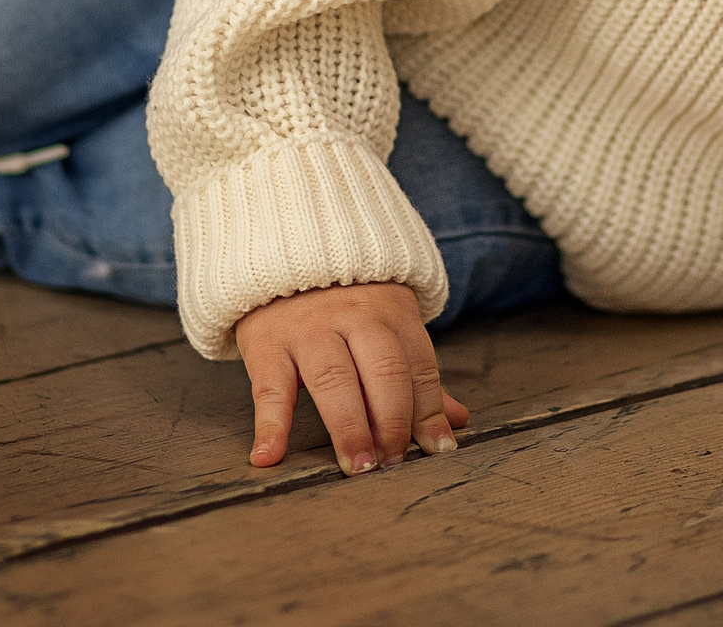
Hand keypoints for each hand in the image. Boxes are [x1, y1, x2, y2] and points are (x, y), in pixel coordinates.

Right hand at [234, 281, 469, 475]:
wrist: (283, 256)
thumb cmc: (345, 303)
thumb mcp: (387, 324)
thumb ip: (417, 376)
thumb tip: (456, 422)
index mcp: (390, 312)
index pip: (418, 367)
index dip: (429, 412)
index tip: (437, 450)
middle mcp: (352, 317)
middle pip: (383, 371)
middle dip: (393, 423)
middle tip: (393, 464)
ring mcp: (307, 330)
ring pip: (333, 380)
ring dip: (348, 428)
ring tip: (358, 467)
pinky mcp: (267, 343)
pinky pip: (270, 388)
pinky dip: (270, 425)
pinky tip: (270, 456)